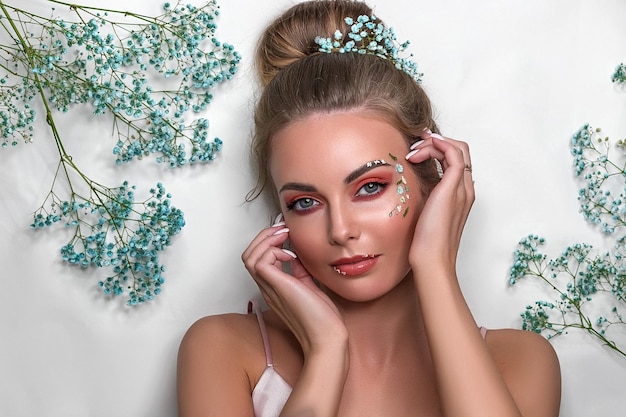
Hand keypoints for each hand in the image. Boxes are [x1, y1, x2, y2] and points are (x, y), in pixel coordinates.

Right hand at [242, 220, 346, 354]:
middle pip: (248, 255)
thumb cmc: (322, 318)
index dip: (267, 241)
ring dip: (266, 240)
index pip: (257, 259)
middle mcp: (267, 287)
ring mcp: (269, 288)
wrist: (327, 338)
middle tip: (283, 228)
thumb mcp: (309, 286)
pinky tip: (291, 255)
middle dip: (263, 236)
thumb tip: (297, 254)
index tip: (286, 231)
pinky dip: (274, 251)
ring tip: (285, 235)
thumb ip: (300, 270)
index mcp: (273, 287)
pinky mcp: (276, 287)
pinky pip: (260, 261)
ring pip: (249, 256)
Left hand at [404, 129, 474, 270]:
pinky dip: (437, 146)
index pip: (457, 160)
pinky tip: (418, 152)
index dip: (439, 148)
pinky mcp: (453, 189)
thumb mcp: (423, 214)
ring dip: (434, 143)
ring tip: (412, 150)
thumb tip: (407, 186)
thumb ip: (423, 198)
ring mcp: (462, 189)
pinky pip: (453, 155)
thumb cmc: (425, 243)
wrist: (432, 259)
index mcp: (461, 195)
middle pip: (461, 150)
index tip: (418, 148)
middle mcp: (465, 190)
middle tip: (416, 142)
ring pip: (458, 149)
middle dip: (438, 141)